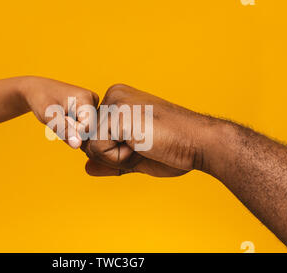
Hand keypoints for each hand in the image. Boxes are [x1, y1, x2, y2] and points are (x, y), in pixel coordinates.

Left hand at [20, 76, 98, 148]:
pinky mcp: (90, 111)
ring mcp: (93, 106)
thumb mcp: (48, 115)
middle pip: (90, 130)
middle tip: (61, 116)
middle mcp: (94, 101)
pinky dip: (73, 128)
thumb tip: (78, 145)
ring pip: (87, 131)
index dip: (73, 130)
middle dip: (74, 130)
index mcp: (87, 98)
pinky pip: (85, 129)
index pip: (88, 128)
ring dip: (73, 130)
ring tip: (63, 116)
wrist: (37, 89)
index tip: (61, 117)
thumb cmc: (41, 99)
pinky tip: (66, 117)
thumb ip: (63, 129)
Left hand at [82, 84, 216, 176]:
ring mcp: (114, 101)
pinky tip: (141, 144)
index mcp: (117, 99)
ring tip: (144, 144)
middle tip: (144, 144)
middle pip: (89, 140)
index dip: (113, 152)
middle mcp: (112, 94)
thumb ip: (108, 161)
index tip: (142, 142)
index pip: (94, 136)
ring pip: (90, 146)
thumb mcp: (134, 157)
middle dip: (112, 155)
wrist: (200, 143)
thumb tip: (86, 168)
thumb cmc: (173, 148)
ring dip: (116, 157)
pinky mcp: (117, 114)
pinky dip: (118, 158)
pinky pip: (97, 149)